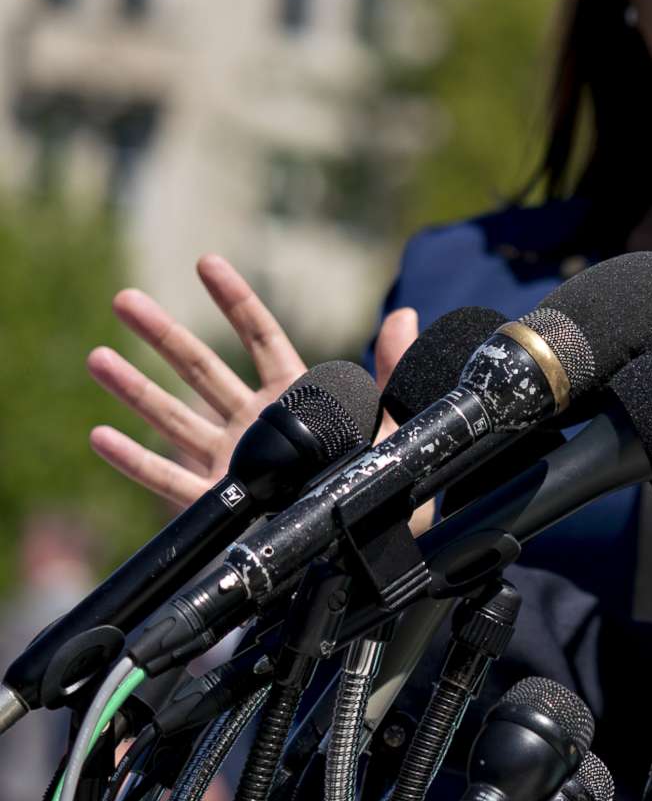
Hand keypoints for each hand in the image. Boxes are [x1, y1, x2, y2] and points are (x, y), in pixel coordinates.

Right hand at [86, 254, 417, 509]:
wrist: (379, 537)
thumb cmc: (390, 477)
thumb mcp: (394, 418)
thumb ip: (392, 369)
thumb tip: (406, 315)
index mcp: (298, 395)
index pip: (260, 336)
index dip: (234, 300)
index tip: (206, 263)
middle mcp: (258, 421)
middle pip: (200, 368)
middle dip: (162, 334)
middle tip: (125, 300)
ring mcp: (234, 460)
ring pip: (174, 417)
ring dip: (134, 388)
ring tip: (96, 356)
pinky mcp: (223, 502)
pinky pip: (169, 479)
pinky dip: (134, 461)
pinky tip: (101, 437)